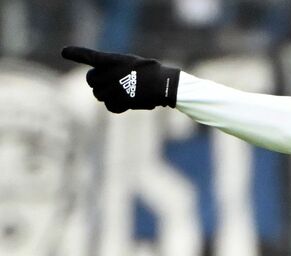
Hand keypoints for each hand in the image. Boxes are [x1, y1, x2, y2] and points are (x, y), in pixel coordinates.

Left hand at [61, 46, 179, 113]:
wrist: (165, 84)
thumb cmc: (150, 72)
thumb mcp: (130, 63)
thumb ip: (112, 67)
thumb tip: (98, 82)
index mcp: (113, 60)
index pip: (90, 56)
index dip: (76, 53)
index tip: (64, 52)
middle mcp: (111, 73)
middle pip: (91, 80)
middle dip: (97, 83)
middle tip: (110, 83)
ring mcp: (114, 88)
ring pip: (99, 95)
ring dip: (107, 95)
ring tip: (123, 92)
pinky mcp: (120, 101)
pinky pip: (110, 106)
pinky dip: (116, 106)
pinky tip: (126, 102)